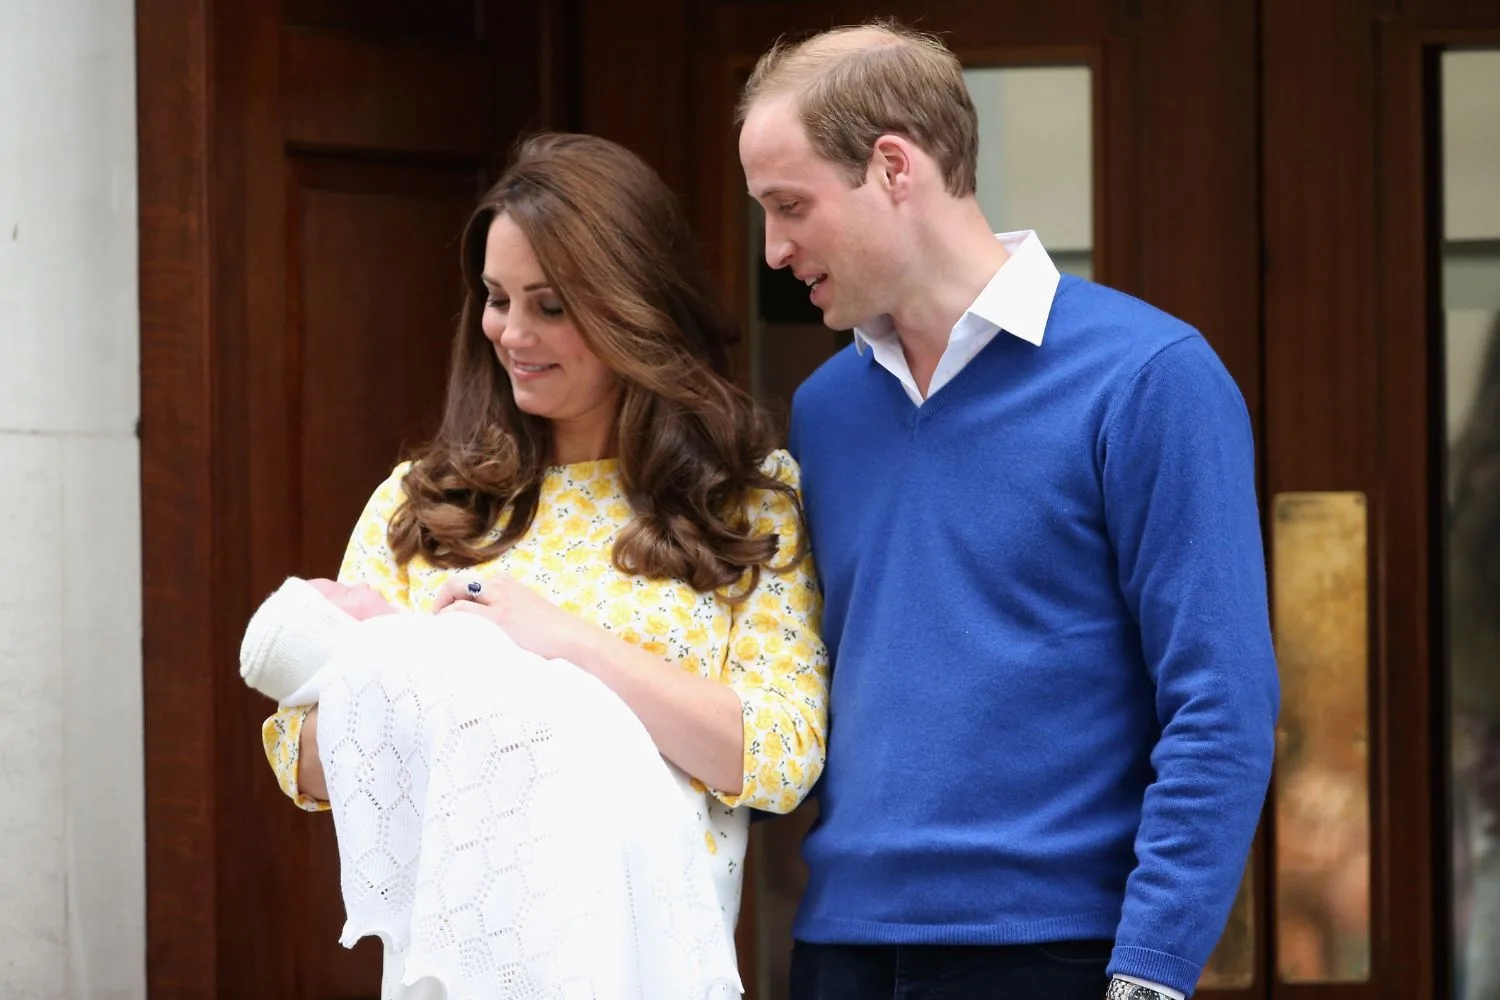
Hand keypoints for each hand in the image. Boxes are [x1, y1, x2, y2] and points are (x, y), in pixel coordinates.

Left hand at [432, 571, 602, 662]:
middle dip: (441, 599)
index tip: (447, 615)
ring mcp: (500, 598)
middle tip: (437, 621)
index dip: (452, 597)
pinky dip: (448, 615)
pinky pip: (464, 609)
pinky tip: (445, 628)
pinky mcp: (500, 615)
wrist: (572, 637)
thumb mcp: (527, 612)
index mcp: (507, 582)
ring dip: (441, 606)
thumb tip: (494, 629)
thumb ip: (509, 611)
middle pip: (457, 582)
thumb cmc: (553, 632)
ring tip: (438, 628)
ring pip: (456, 589)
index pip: (469, 583)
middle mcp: (501, 584)